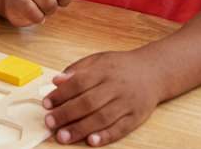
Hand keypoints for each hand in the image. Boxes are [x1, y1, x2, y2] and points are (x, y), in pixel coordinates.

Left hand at [43, 50, 157, 145]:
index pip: (79, 82)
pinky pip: (120, 128)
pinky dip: (106, 136)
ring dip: (81, 129)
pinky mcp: (136, 116)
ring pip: (102, 117)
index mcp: (104, 70)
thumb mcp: (99, 60)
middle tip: (50, 122)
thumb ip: (77, 69)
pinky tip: (91, 141)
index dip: (61, 94)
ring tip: (63, 136)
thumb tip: (56, 81)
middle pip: (89, 102)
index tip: (46, 103)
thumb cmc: (122, 67)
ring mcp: (127, 102)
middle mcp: (116, 86)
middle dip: (66, 114)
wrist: (154, 71)